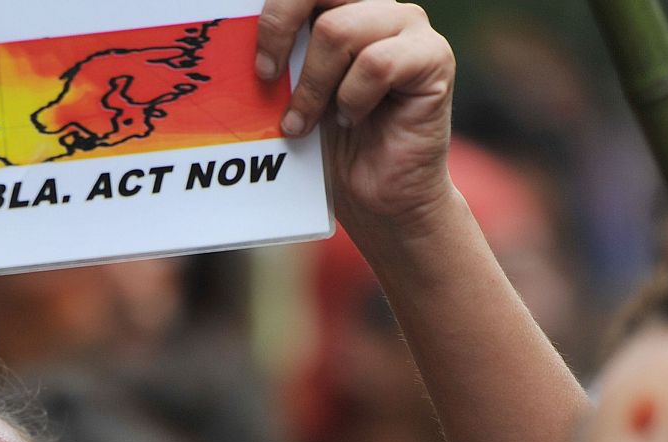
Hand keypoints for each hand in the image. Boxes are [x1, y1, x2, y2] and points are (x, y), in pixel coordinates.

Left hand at [258, 0, 454, 231]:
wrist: (378, 196)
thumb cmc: (332, 145)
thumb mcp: (291, 93)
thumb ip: (278, 56)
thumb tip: (234, 34)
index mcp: (342, 6)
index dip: (274, 11)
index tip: (253, 58)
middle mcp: (376, 6)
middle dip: (279, 26)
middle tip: (266, 75)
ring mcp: (408, 27)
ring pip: (339, 30)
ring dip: (312, 85)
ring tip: (306, 122)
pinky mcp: (433, 57)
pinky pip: (377, 64)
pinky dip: (353, 99)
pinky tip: (352, 119)